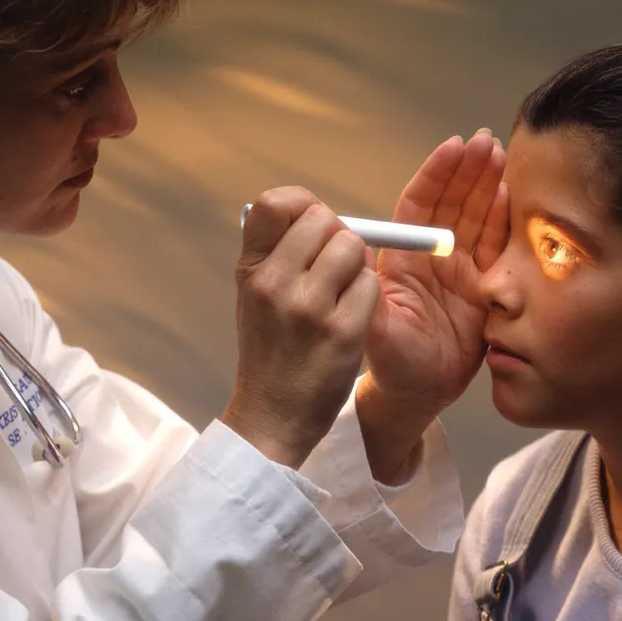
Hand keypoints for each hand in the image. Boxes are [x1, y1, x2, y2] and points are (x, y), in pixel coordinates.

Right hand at [223, 187, 380, 468]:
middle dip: (338, 236)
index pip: (272, 203)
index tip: (311, 225)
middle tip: (335, 266)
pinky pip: (371, 284)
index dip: (301, 205)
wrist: (272, 417)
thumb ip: (278, 253)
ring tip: (342, 294)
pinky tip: (352, 317)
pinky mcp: (342, 332)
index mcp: (250, 270)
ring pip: (354, 247)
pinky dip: (368, 296)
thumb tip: (318, 213)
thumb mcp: (256, 297)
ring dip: (357, 266)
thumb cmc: (271, 350)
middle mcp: (274, 283)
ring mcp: (308, 308)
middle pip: (324, 219)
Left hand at [356, 131, 507, 480]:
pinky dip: (507, 220)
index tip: (451, 147)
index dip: (435, 175)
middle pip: (452, 203)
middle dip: (467, 170)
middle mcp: (433, 259)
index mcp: (404, 260)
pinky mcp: (487, 287)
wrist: (421, 392)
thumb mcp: (378, 335)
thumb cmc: (393, 364)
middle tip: (485, 141)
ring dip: (488, 186)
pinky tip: (514, 195)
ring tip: (501, 154)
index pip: (419, 206)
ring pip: (477, 218)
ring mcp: (462, 271)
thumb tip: (354, 260)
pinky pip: (499, 247)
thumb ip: (371, 302)